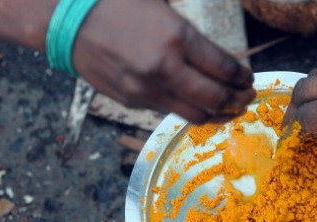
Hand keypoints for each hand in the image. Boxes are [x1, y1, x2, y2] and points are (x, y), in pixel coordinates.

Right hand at [73, 0, 255, 123]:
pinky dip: (189, 111)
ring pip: (195, 114)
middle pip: (215, 97)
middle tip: (246, 98)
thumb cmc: (119, 6)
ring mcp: (147, 89)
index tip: (247, 79)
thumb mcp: (163, 9)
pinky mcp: (133, 102)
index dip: (241, 77)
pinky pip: (170, 112)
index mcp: (176, 37)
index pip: (223, 67)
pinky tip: (196, 105)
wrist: (69, 21)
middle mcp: (165, 68)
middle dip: (237, 100)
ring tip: (229, 109)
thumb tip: (220, 63)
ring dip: (219, 114)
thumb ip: (193, 38)